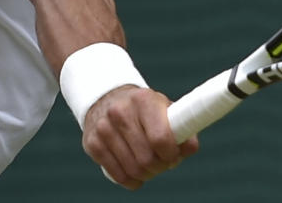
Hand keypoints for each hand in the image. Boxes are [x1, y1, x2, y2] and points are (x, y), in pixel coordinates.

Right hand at [82, 85, 198, 189]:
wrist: (108, 99)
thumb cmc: (145, 110)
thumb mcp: (165, 110)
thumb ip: (183, 128)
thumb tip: (189, 148)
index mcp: (144, 100)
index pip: (160, 138)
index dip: (171, 154)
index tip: (173, 155)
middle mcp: (120, 112)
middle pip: (147, 159)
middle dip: (160, 166)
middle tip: (162, 162)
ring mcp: (104, 128)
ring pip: (133, 170)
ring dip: (146, 174)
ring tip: (150, 164)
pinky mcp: (92, 143)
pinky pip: (118, 176)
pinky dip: (131, 180)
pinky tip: (135, 172)